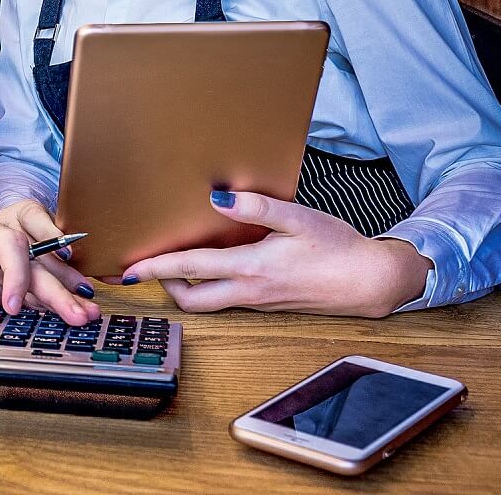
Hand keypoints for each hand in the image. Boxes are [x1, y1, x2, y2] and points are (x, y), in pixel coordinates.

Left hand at [0, 215, 100, 331]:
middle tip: (79, 312)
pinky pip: (33, 288)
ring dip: (65, 294)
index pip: (9, 244)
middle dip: (57, 289)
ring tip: (88, 313)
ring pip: (42, 274)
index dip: (17, 274)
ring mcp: (5, 260)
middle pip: (34, 262)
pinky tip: (73, 311)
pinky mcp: (7, 277)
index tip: (12, 306)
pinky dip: (52, 301)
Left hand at [121, 191, 431, 318]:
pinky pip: (230, 299)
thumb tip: (218, 196)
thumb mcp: (298, 217)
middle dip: (165, 285)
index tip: (130, 269)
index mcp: (252, 269)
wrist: (370, 282)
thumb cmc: (337, 247)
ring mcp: (260, 302)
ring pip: (211, 302)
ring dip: (188, 286)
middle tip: (148, 265)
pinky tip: (214, 265)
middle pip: (192, 300)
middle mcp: (250, 292)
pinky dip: (212, 286)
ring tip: (174, 262)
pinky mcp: (270, 303)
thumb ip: (256, 207)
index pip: (191, 269)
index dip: (156, 268)